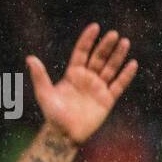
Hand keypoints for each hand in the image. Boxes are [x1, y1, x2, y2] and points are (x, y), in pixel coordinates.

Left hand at [27, 23, 137, 145]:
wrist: (64, 134)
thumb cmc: (52, 115)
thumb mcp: (44, 93)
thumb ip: (39, 76)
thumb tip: (30, 58)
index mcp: (72, 74)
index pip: (82, 52)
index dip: (88, 40)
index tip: (95, 26)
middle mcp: (86, 79)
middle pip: (98, 58)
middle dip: (106, 46)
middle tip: (113, 34)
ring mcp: (98, 88)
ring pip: (110, 68)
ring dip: (118, 56)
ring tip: (125, 42)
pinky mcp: (107, 99)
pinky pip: (119, 84)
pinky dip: (126, 75)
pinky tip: (132, 64)